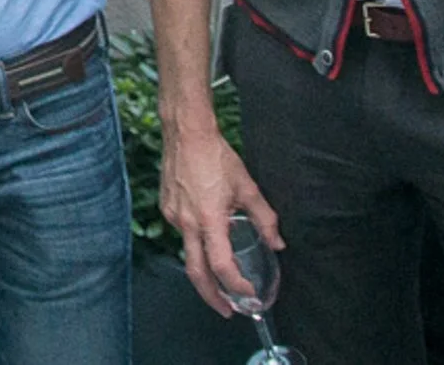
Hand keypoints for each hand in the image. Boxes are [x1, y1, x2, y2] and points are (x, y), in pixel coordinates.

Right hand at [160, 127, 282, 316]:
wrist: (186, 133)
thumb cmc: (216, 157)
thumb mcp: (247, 187)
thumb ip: (265, 219)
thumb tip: (277, 243)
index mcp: (208, 219)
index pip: (221, 266)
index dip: (235, 285)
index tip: (248, 294)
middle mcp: (186, 222)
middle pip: (196, 273)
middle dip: (212, 297)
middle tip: (228, 310)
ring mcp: (173, 215)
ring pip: (188, 252)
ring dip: (205, 268)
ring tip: (222, 274)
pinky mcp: (166, 207)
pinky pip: (182, 232)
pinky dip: (196, 241)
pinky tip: (207, 233)